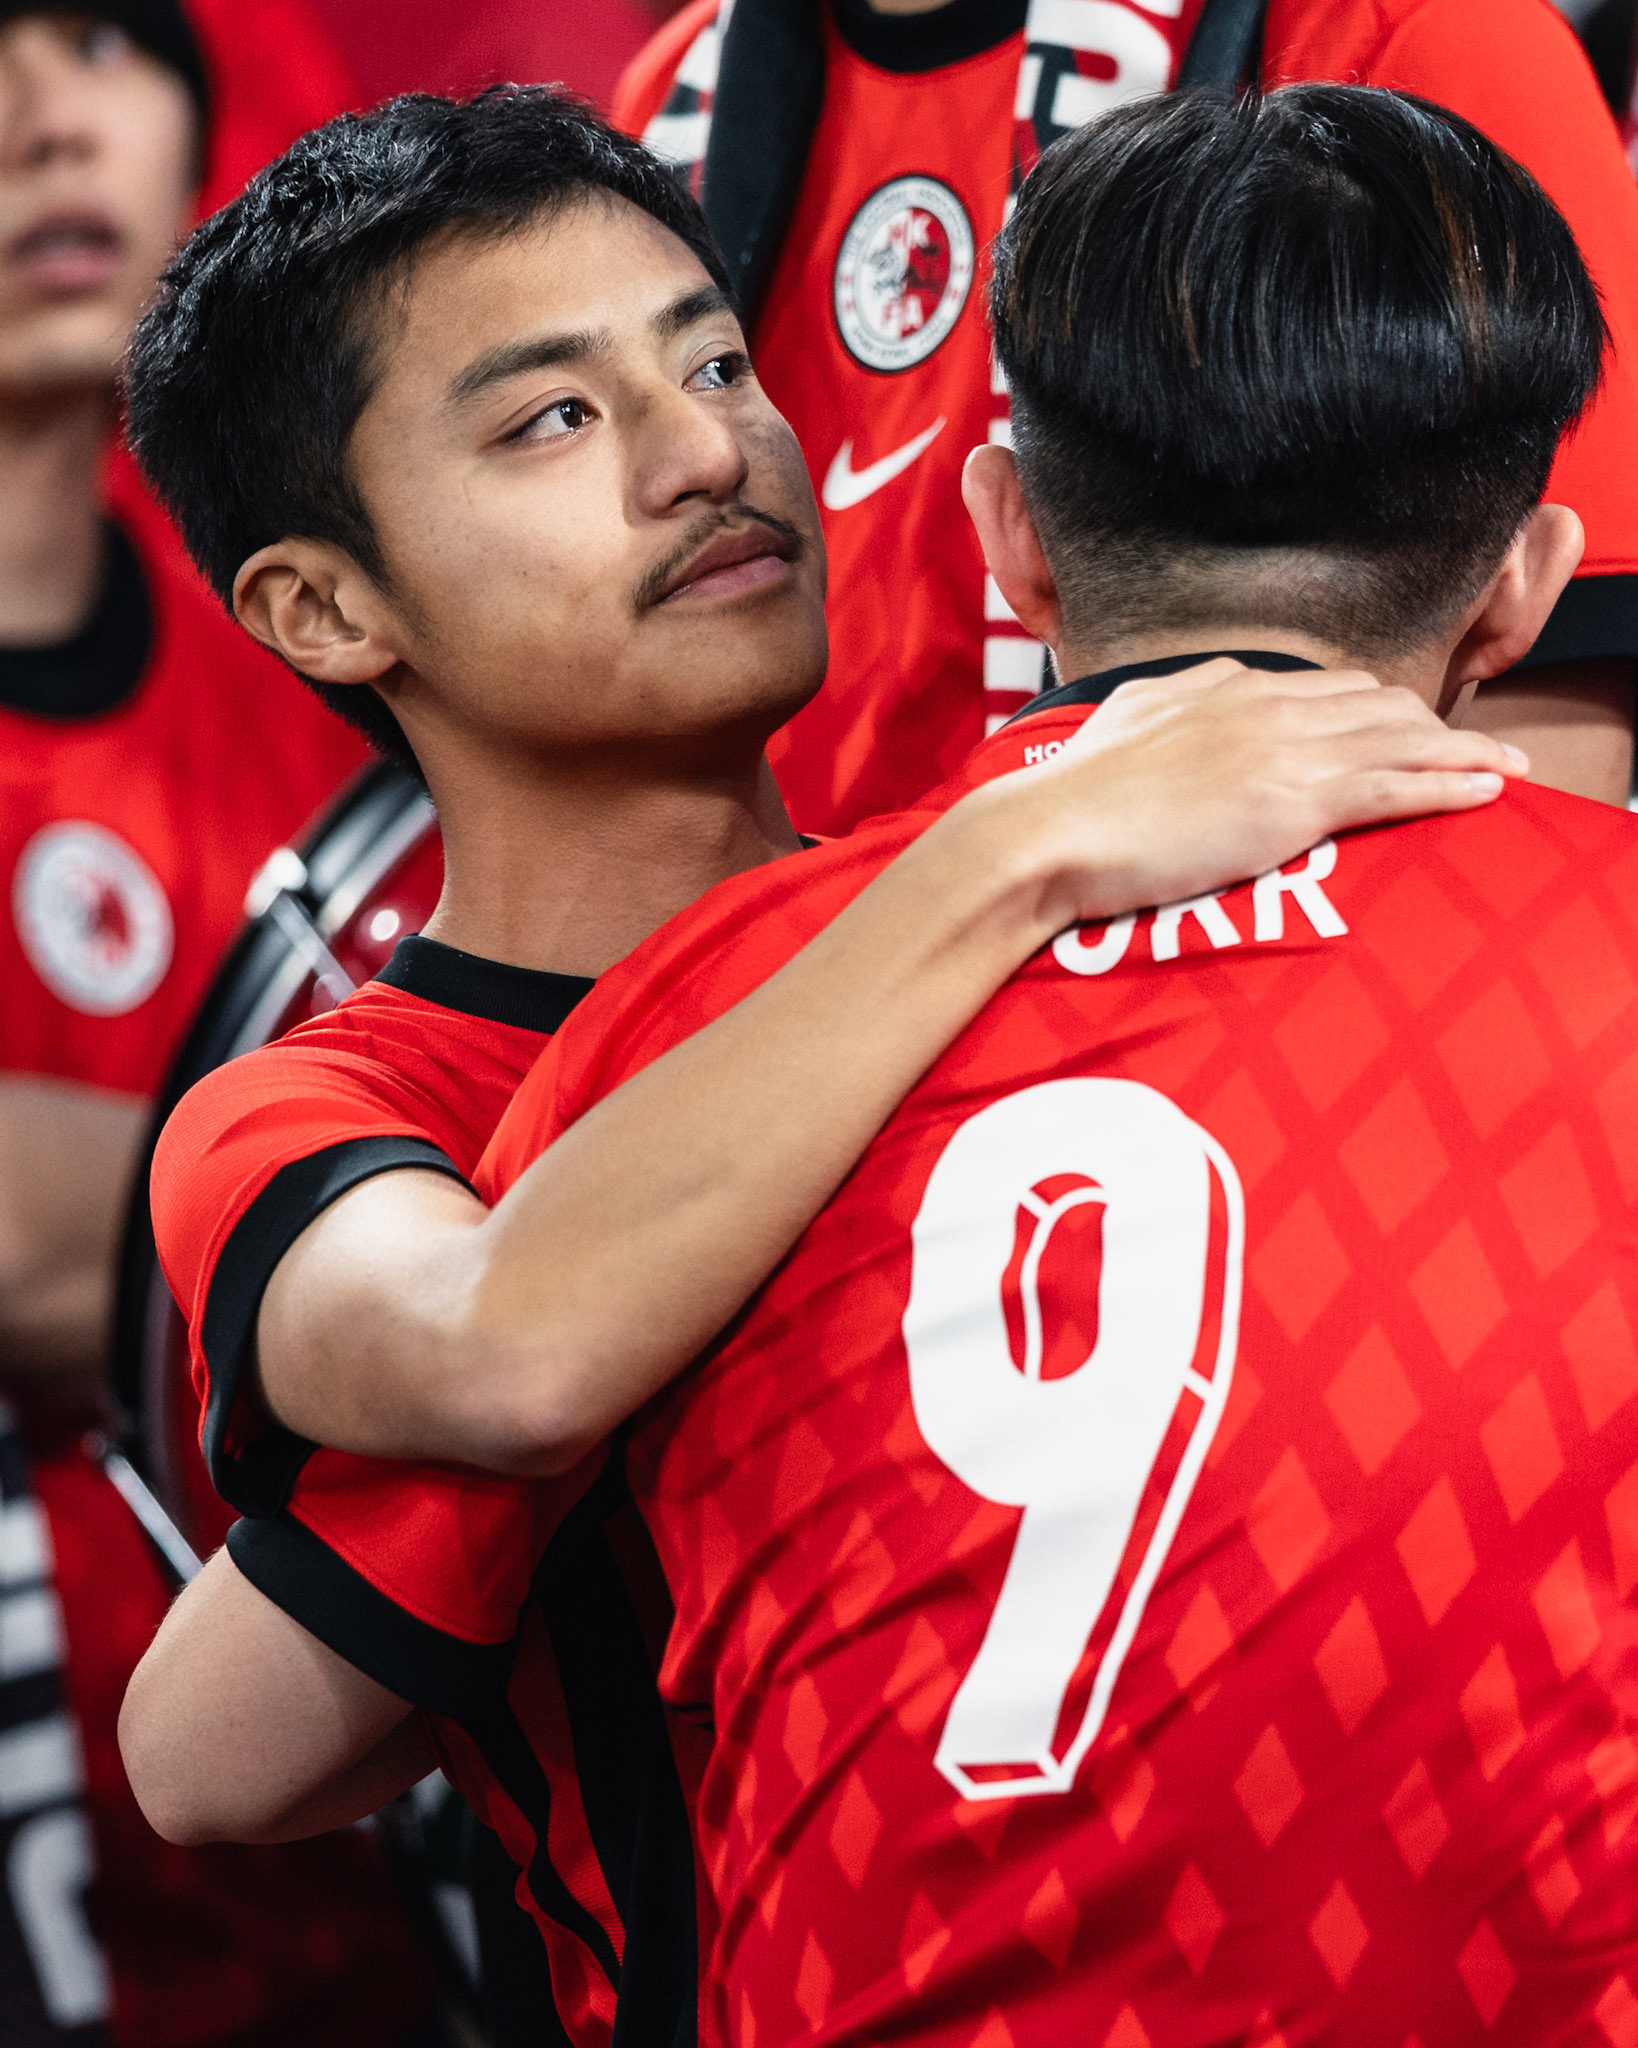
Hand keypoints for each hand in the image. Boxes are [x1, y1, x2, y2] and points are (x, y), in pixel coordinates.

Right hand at [983, 658, 1527, 936]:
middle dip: (1431, 724)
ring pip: (1400, 737)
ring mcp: (1283, 748)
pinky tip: (1489, 787)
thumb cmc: (1069, 797)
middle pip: (1375, 703)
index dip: (1370, 708)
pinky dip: (1451, 783)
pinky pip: (1396, 784)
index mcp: (1221, 685)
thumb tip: (1176, 705)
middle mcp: (1263, 702)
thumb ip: (1166, 710)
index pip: (1320, 687)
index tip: (1398, 726)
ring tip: (1506, 766)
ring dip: (1462, 751)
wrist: (1050, 830)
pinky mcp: (1294, 800)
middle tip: (1471, 749)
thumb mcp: (1121, 726)